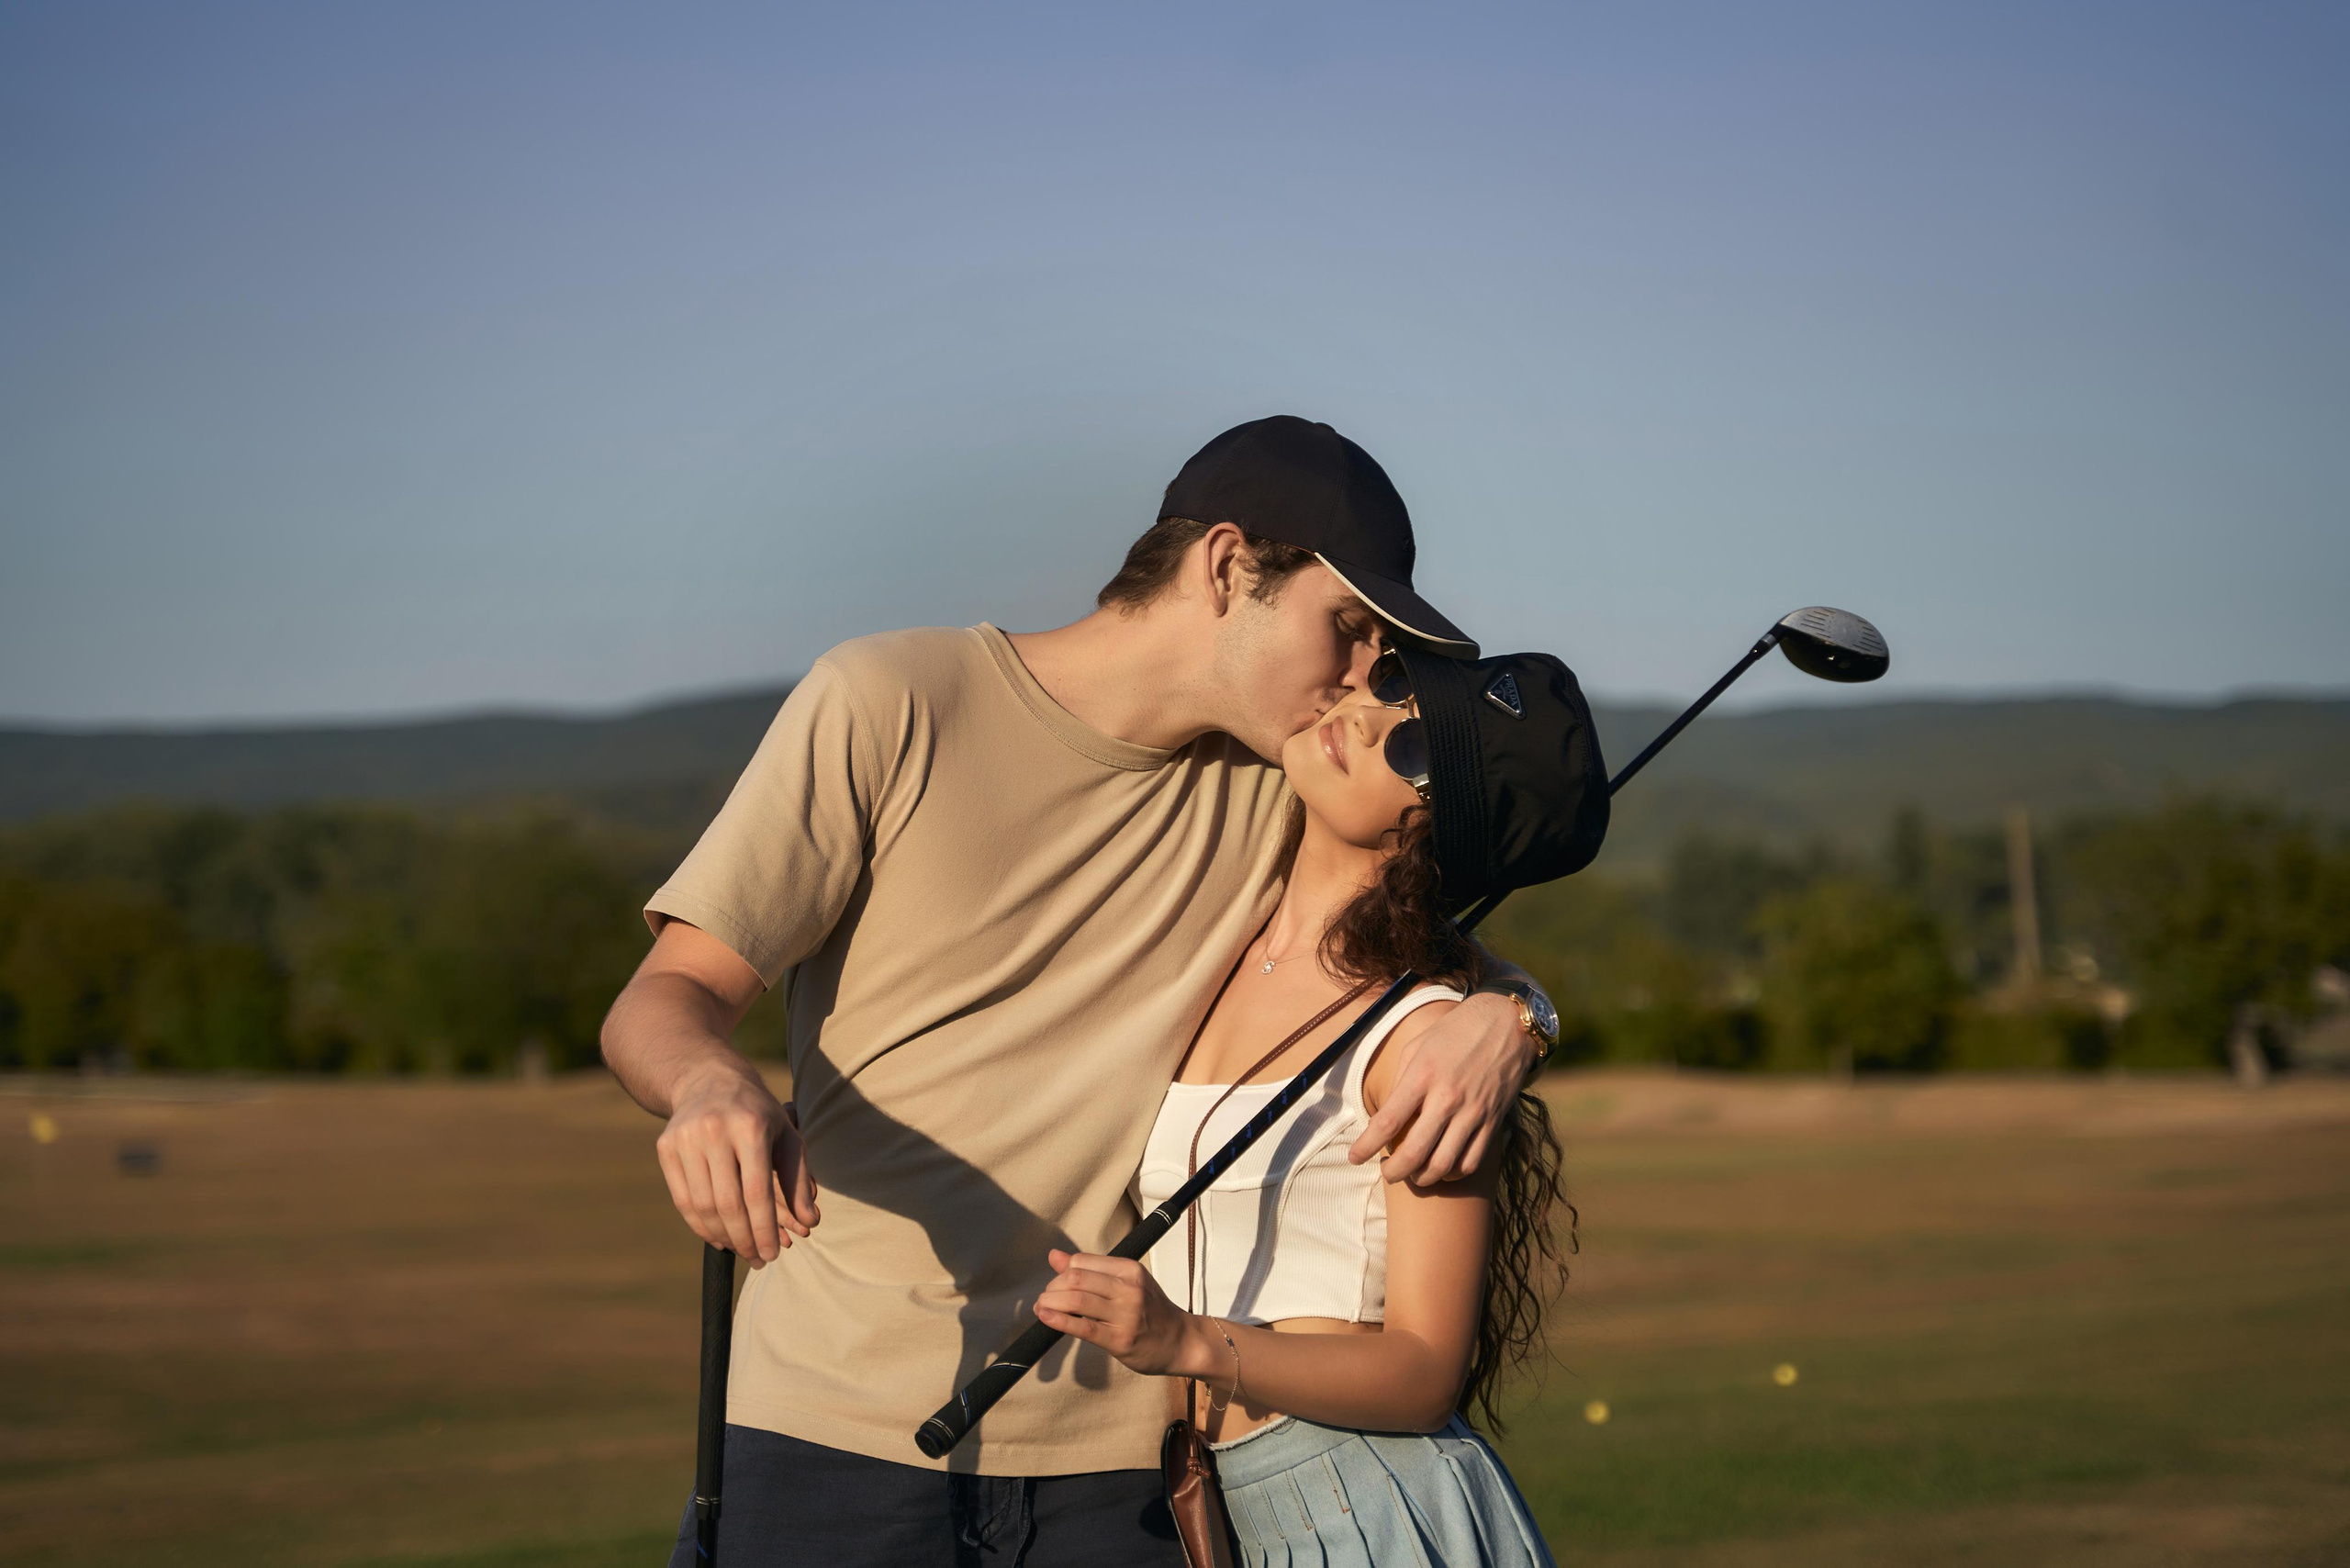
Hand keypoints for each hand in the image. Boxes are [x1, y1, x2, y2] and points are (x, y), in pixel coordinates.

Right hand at [655, 1069, 818, 1265]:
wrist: (709, 1079)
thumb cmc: (758, 1113)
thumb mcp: (786, 1136)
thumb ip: (799, 1179)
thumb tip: (810, 1221)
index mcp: (750, 1126)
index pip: (757, 1193)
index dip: (764, 1230)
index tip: (772, 1255)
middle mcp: (714, 1130)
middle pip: (728, 1204)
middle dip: (744, 1240)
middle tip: (758, 1259)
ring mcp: (685, 1138)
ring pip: (702, 1207)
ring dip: (723, 1237)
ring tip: (741, 1250)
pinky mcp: (665, 1147)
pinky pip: (682, 1200)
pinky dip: (700, 1225)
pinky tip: (718, 1237)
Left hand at [1033, 1249, 1208, 1377]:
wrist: (1182, 1341)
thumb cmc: (1151, 1311)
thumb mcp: (1127, 1282)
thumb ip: (1091, 1270)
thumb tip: (1054, 1256)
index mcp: (1129, 1269)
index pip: (1081, 1262)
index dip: (1061, 1273)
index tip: (1056, 1286)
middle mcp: (1128, 1288)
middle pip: (1075, 1278)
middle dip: (1052, 1289)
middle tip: (1045, 1299)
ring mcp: (1125, 1314)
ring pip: (1077, 1300)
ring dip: (1050, 1303)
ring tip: (1041, 1308)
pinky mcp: (1120, 1339)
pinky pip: (1083, 1327)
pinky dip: (1059, 1320)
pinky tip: (1046, 1318)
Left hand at [1347, 991, 1532, 1185]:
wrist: (1507, 1024)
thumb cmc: (1455, 1032)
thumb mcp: (1418, 1046)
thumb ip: (1401, 1081)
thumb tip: (1387, 1116)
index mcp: (1423, 1075)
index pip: (1388, 1121)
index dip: (1366, 1146)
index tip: (1354, 1157)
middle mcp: (1448, 1097)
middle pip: (1415, 1153)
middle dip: (1394, 1172)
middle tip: (1386, 1173)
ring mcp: (1473, 1112)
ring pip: (1444, 1165)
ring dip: (1422, 1179)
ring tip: (1413, 1175)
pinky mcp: (1494, 1121)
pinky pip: (1472, 1162)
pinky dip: (1453, 1173)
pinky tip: (1443, 1168)